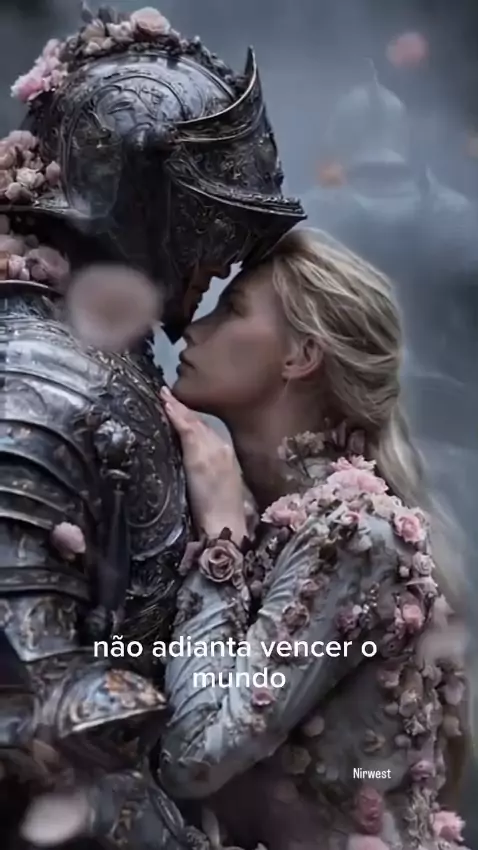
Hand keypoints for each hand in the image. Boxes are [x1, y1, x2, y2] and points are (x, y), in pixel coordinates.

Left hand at [160, 387, 247, 542]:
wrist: (225, 527)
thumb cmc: (218, 512)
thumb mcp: (213, 485)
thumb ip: (203, 467)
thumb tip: (186, 458)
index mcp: (226, 454)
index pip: (206, 430)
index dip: (190, 416)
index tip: (176, 404)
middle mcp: (222, 447)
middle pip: (200, 423)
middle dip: (183, 408)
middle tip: (166, 392)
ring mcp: (213, 450)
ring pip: (194, 423)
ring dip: (178, 408)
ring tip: (163, 394)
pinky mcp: (202, 457)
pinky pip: (188, 430)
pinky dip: (177, 416)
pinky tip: (166, 404)